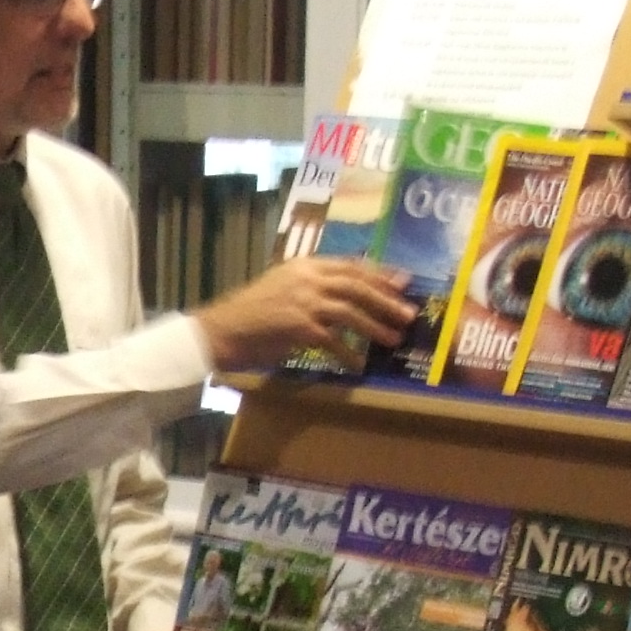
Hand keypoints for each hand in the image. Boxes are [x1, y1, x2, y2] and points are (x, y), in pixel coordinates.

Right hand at [194, 258, 418, 371]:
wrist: (222, 329)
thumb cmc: (251, 312)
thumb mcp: (283, 286)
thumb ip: (310, 284)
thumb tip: (343, 292)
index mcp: (305, 265)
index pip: (351, 265)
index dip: (380, 273)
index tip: (403, 281)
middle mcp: (307, 278)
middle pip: (357, 285)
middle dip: (386, 299)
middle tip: (408, 313)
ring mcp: (304, 301)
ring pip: (350, 311)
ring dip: (375, 326)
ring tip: (393, 339)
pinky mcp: (300, 326)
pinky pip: (333, 341)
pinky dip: (348, 354)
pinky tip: (358, 365)